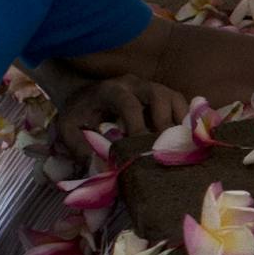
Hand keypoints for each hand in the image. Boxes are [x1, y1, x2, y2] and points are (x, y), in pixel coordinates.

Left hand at [55, 73, 195, 156]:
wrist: (82, 92)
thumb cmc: (78, 113)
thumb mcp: (68, 128)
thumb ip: (79, 147)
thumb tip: (100, 169)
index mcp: (111, 91)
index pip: (129, 104)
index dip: (137, 126)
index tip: (140, 151)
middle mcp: (134, 85)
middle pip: (159, 95)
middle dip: (165, 122)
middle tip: (165, 149)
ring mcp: (151, 88)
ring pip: (174, 98)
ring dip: (179, 122)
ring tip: (179, 147)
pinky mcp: (161, 96)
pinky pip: (180, 104)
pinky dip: (184, 122)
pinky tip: (183, 142)